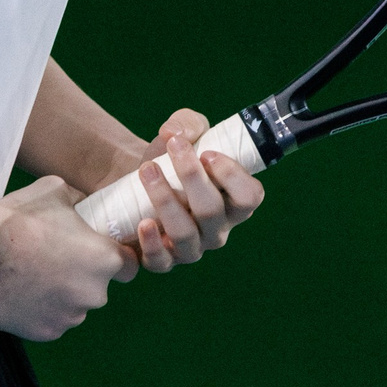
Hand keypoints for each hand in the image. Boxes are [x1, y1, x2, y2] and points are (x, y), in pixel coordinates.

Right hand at [0, 176, 135, 339]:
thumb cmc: (18, 217)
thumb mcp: (56, 192)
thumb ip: (77, 203)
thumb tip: (81, 204)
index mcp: (104, 260)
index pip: (129, 267)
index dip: (117, 260)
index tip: (99, 254)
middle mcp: (93, 294)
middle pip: (96, 288)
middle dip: (82, 277)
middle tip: (53, 260)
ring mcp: (69, 317)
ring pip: (72, 307)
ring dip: (60, 296)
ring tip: (30, 276)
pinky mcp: (44, 333)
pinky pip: (50, 322)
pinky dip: (39, 312)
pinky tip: (19, 292)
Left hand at [122, 108, 265, 273]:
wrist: (138, 184)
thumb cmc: (172, 159)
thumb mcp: (184, 133)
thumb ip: (187, 123)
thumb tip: (173, 133)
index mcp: (234, 202)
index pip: (249, 197)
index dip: (232, 175)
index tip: (207, 153)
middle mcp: (217, 230)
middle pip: (212, 211)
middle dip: (191, 176)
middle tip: (172, 147)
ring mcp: (192, 248)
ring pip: (185, 234)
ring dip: (165, 200)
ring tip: (147, 170)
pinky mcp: (163, 260)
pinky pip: (161, 262)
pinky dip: (152, 245)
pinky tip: (143, 224)